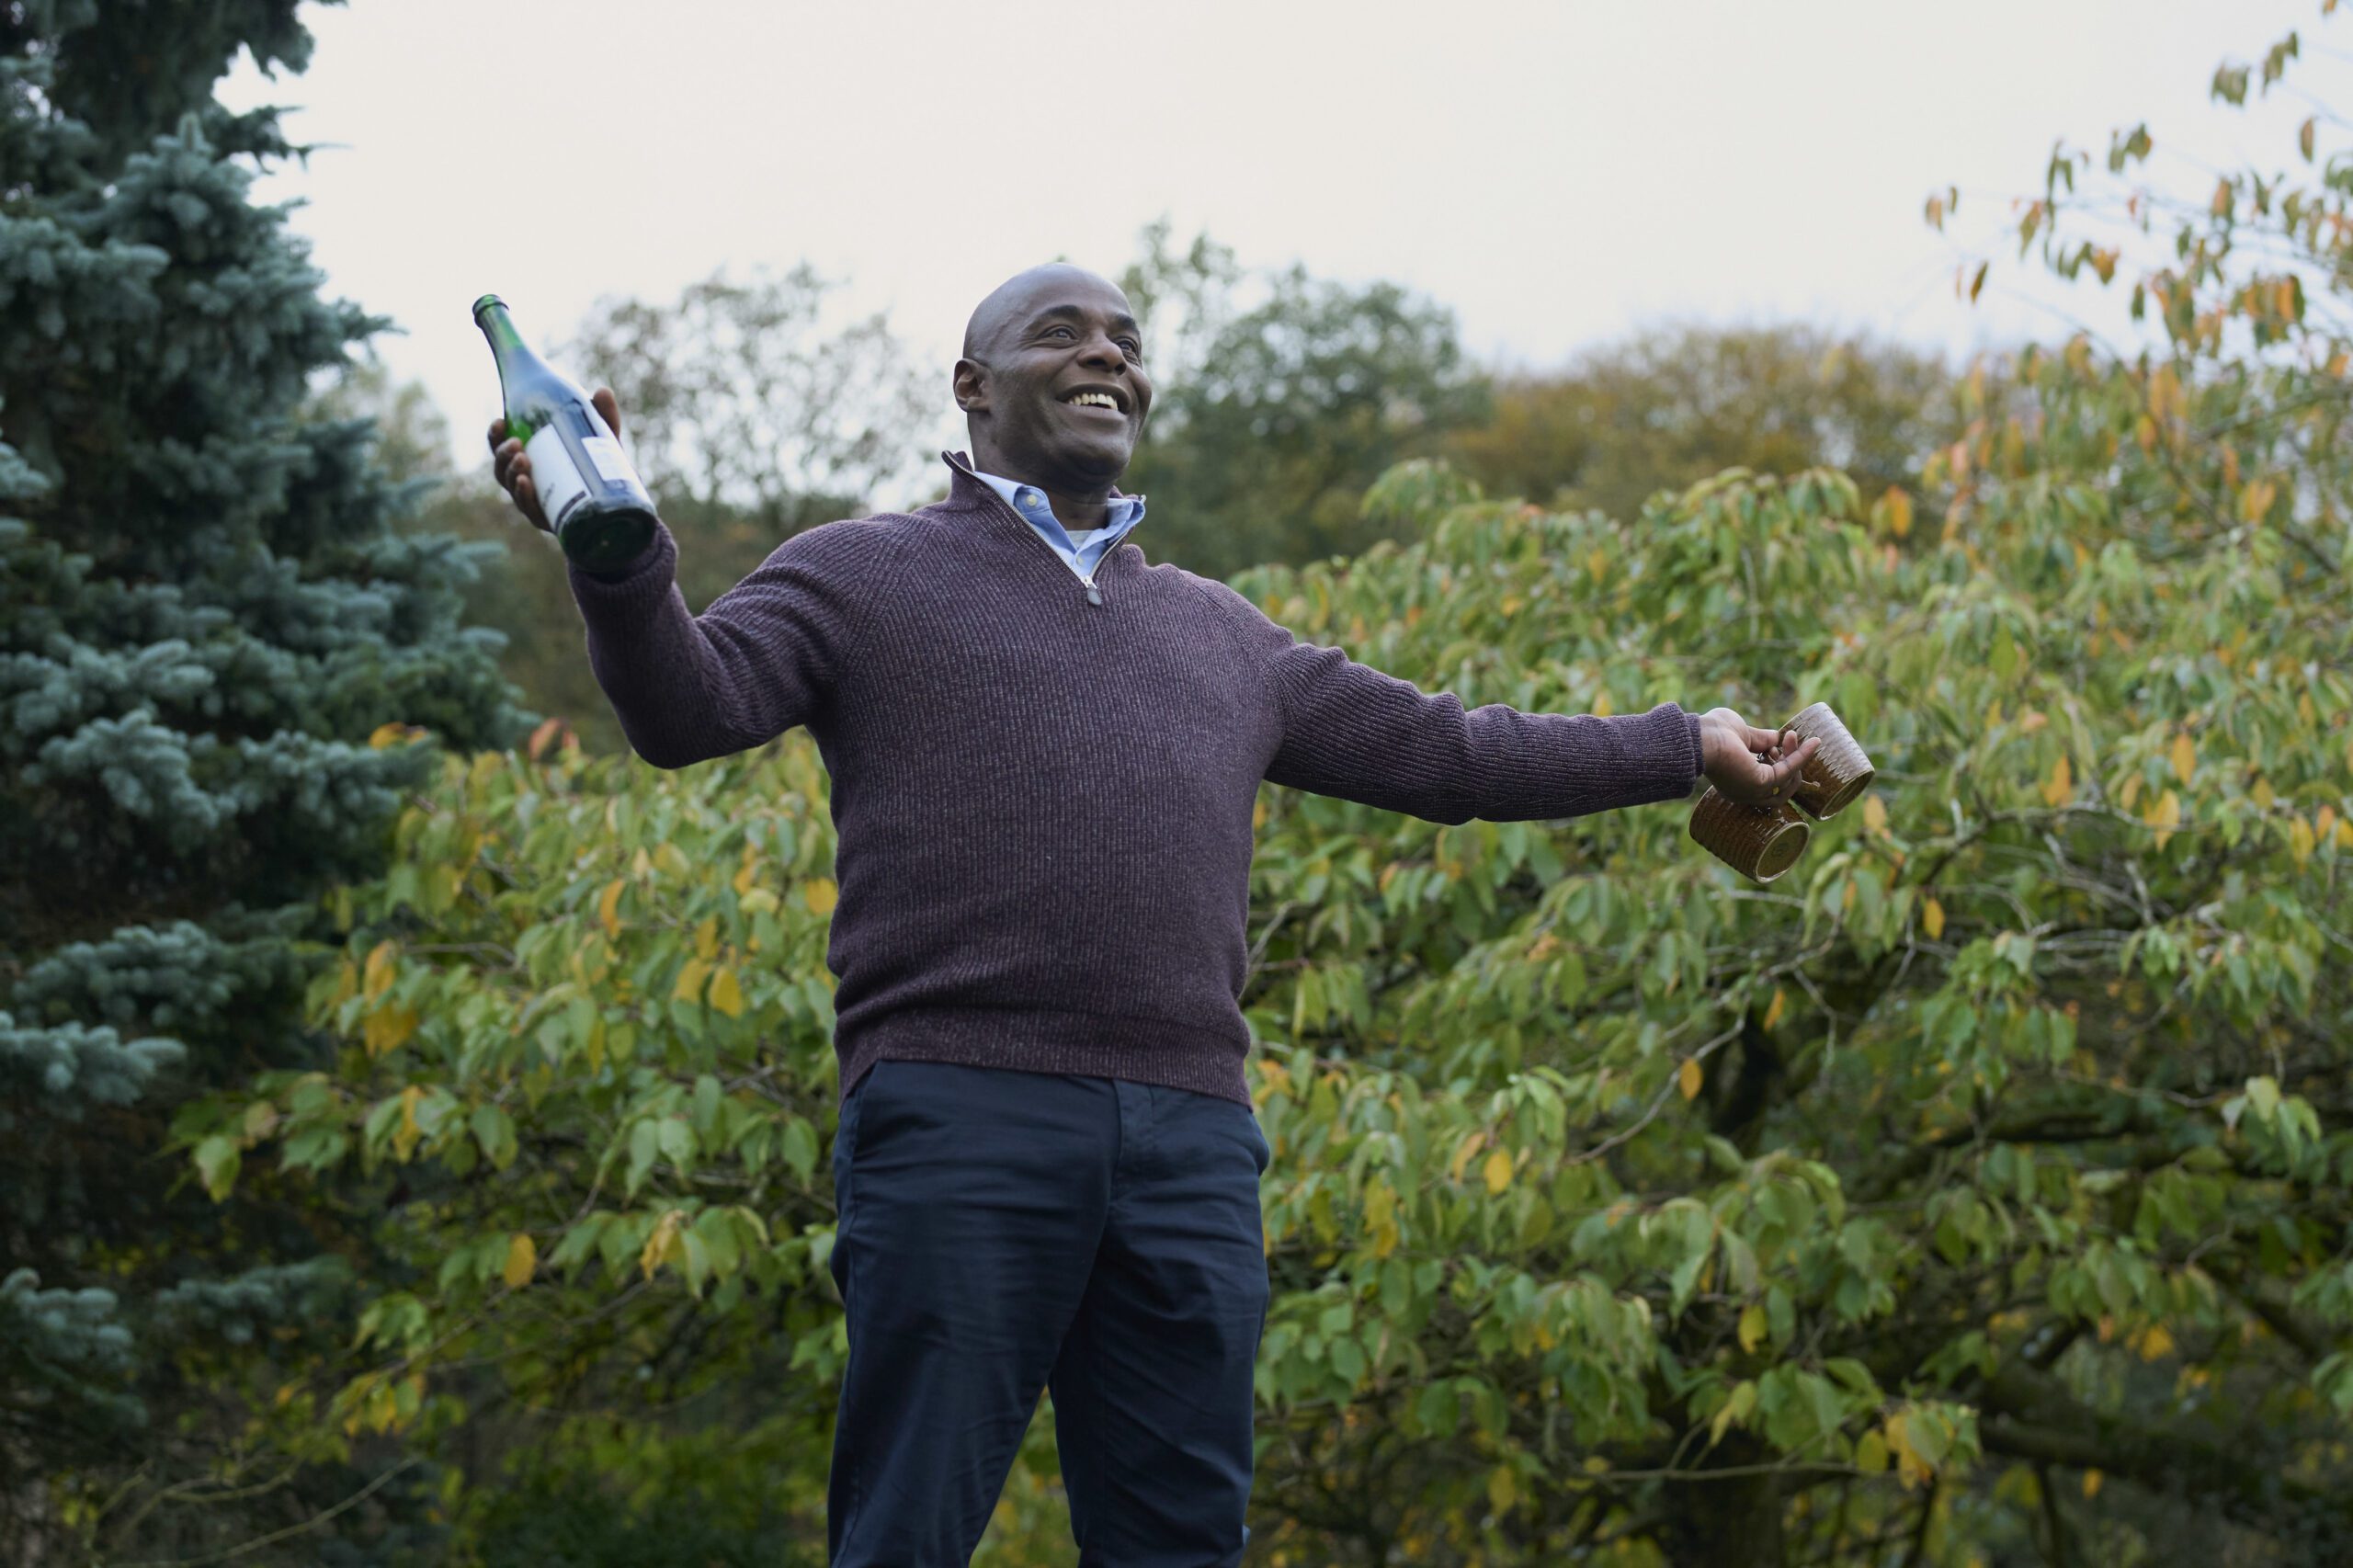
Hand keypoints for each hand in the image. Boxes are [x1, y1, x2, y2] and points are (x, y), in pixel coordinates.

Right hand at [487, 387, 623, 533]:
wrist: (617, 507)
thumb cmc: (601, 468)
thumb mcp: (602, 440)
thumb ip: (602, 417)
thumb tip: (603, 391)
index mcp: (529, 458)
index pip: (502, 446)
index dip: (495, 435)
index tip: (500, 422)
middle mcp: (525, 480)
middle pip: (501, 467)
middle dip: (503, 454)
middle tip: (516, 444)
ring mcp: (535, 501)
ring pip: (512, 487)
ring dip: (511, 473)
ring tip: (523, 461)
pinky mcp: (547, 519)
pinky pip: (530, 509)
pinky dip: (524, 496)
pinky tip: (525, 484)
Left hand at [1698, 707, 1819, 807]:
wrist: (1701, 737)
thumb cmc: (1713, 732)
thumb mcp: (1743, 733)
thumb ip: (1761, 739)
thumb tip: (1778, 738)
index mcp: (1737, 781)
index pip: (1768, 779)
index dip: (1780, 759)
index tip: (1781, 739)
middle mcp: (1745, 792)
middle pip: (1781, 785)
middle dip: (1791, 760)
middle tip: (1790, 737)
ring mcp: (1753, 792)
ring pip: (1787, 780)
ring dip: (1796, 757)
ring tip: (1793, 737)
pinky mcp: (1761, 784)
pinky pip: (1788, 772)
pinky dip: (1801, 757)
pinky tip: (1814, 742)